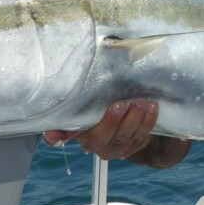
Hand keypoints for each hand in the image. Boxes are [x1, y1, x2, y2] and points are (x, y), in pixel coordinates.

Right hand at [43, 98, 157, 160]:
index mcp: (79, 130)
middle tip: (120, 104)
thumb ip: (90, 90)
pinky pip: (140, 137)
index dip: (57, 135)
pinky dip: (147, 122)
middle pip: (99, 138)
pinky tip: (152, 108)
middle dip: (111, 122)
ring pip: (123, 138)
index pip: (63, 134)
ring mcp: (114, 147)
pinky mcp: (132, 147)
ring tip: (141, 102)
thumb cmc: (108, 106)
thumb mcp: (96, 99)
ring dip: (133, 119)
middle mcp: (93, 143)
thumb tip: (95, 57)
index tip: (51, 133)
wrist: (133, 124)